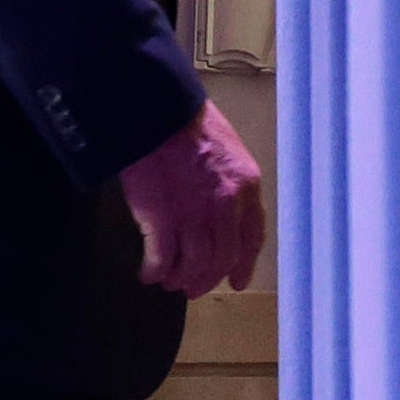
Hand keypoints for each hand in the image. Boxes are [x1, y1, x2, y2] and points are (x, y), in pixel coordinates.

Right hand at [118, 101, 264, 298]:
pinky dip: (154, 271)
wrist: (157, 111)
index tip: (236, 280)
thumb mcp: (228, 150)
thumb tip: (224, 214)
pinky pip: (161, 258)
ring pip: (192, 264)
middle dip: (207, 279)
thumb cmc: (189, 123)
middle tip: (194, 288)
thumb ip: (232, 184)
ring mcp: (192, 215)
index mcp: (245, 187)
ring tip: (169, 281)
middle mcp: (224, 206)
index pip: (251, 237)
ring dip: (180, 278)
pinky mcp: (161, 219)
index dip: (243, 264)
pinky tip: (148, 274)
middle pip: (221, 258)